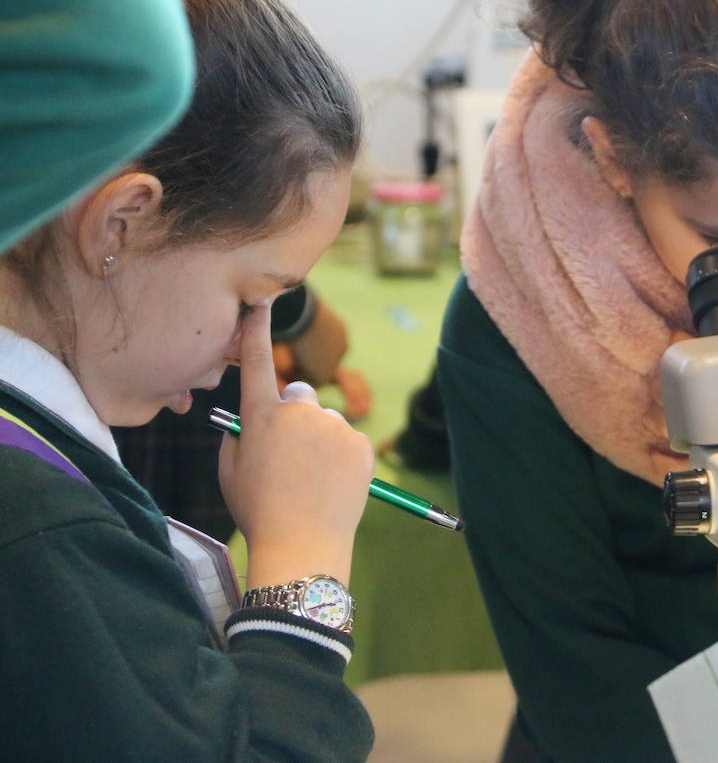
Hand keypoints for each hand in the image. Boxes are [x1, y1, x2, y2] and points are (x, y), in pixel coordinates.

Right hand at [219, 300, 374, 587]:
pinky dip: (341, 455)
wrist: (302, 544)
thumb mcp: (230, 470)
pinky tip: (330, 483)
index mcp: (261, 416)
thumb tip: (250, 418)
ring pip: (325, 421)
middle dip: (294, 415)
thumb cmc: (258, 510)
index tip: (261, 301)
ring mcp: (333, 425)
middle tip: (288, 455)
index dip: (258, 330)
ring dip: (319, 439)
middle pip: (299, 396)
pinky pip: (347, 439)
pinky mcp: (360, 442)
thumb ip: (238, 434)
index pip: (259, 361)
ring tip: (310, 479)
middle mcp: (299, 411)